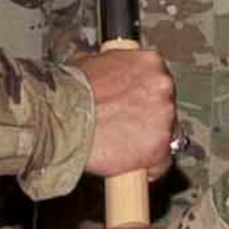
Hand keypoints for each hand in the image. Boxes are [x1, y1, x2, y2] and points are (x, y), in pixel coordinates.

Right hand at [73, 47, 175, 181]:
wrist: (62, 117)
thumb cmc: (71, 91)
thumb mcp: (91, 62)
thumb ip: (112, 67)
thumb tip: (108, 73)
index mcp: (150, 61)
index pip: (157, 81)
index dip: (144, 97)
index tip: (134, 106)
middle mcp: (163, 84)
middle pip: (165, 106)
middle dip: (148, 118)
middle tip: (125, 126)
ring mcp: (165, 116)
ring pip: (166, 134)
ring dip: (148, 141)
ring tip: (122, 145)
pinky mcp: (160, 146)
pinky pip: (162, 162)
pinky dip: (149, 167)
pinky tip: (130, 164)